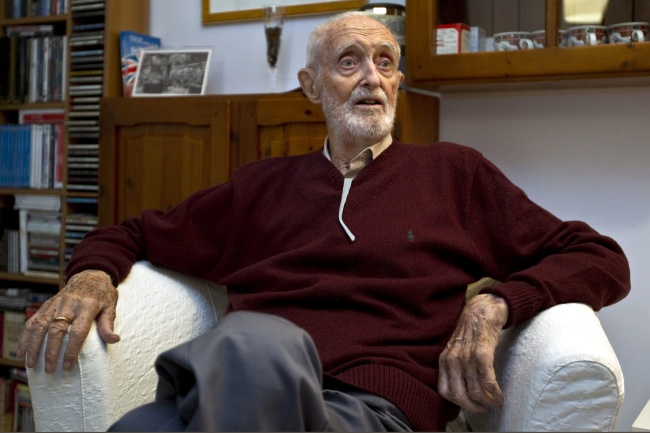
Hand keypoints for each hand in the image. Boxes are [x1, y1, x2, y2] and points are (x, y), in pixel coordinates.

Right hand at [17, 270, 119, 372]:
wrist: (89, 276)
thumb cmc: (102, 295)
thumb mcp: (110, 306)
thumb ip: (108, 324)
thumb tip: (114, 340)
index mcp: (87, 306)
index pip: (78, 331)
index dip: (72, 349)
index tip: (67, 366)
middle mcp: (69, 304)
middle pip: (57, 330)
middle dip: (51, 351)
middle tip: (50, 369)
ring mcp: (56, 304)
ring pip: (41, 325)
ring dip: (34, 345)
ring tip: (31, 364)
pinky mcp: (47, 304)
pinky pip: (33, 320)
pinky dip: (26, 336)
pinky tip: (22, 351)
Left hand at [438, 293, 507, 411]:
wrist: (482, 310)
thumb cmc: (471, 332)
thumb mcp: (455, 350)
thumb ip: (455, 368)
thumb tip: (462, 391)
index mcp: (444, 361)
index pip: (444, 392)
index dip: (459, 403)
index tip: (471, 405)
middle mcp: (452, 360)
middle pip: (459, 396)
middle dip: (474, 407)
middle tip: (485, 407)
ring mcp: (466, 357)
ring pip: (475, 392)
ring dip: (488, 402)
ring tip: (495, 402)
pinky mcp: (482, 354)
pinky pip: (487, 382)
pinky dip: (495, 394)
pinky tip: (500, 396)